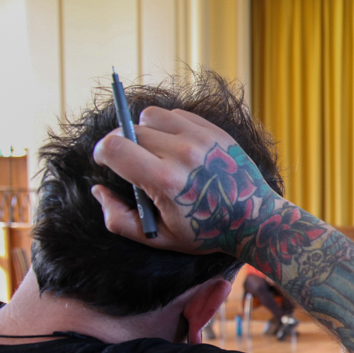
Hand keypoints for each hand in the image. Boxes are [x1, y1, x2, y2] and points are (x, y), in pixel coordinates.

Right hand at [90, 107, 280, 256]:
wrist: (255, 219)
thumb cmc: (205, 231)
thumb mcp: (158, 237)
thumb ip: (118, 218)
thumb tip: (98, 190)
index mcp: (164, 180)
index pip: (113, 147)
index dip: (101, 153)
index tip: (105, 162)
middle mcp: (182, 153)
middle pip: (129, 131)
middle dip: (121, 145)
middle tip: (130, 162)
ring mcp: (201, 138)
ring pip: (151, 115)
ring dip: (143, 130)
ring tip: (152, 150)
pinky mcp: (214, 131)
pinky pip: (176, 115)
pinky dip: (167, 126)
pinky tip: (173, 145)